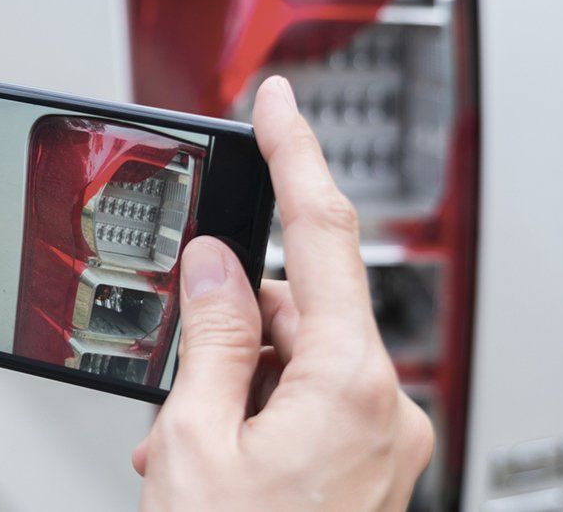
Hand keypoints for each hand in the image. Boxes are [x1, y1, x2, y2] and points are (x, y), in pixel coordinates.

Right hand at [132, 76, 432, 509]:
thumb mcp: (197, 441)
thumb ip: (212, 335)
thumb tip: (214, 263)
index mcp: (348, 385)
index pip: (324, 231)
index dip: (296, 154)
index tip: (278, 104)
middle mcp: (382, 404)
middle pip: (300, 303)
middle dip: (233, 319)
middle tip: (180, 373)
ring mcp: (380, 435)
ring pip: (298, 353)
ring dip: (237, 374)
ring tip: (186, 437)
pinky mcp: (366, 457)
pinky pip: (308, 395)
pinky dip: (257, 403)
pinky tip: (214, 445)